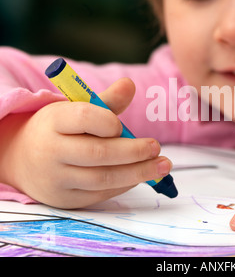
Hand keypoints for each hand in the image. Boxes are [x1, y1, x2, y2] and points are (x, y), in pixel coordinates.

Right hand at [1, 78, 171, 207]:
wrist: (24, 158)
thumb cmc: (60, 130)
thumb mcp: (75, 110)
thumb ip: (106, 101)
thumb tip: (130, 84)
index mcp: (53, 122)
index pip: (83, 118)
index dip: (107, 121)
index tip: (120, 126)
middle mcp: (51, 151)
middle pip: (97, 153)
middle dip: (133, 151)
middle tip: (156, 147)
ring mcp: (57, 179)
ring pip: (102, 178)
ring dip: (138, 172)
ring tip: (162, 165)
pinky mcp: (66, 199)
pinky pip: (101, 193)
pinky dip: (125, 184)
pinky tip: (141, 175)